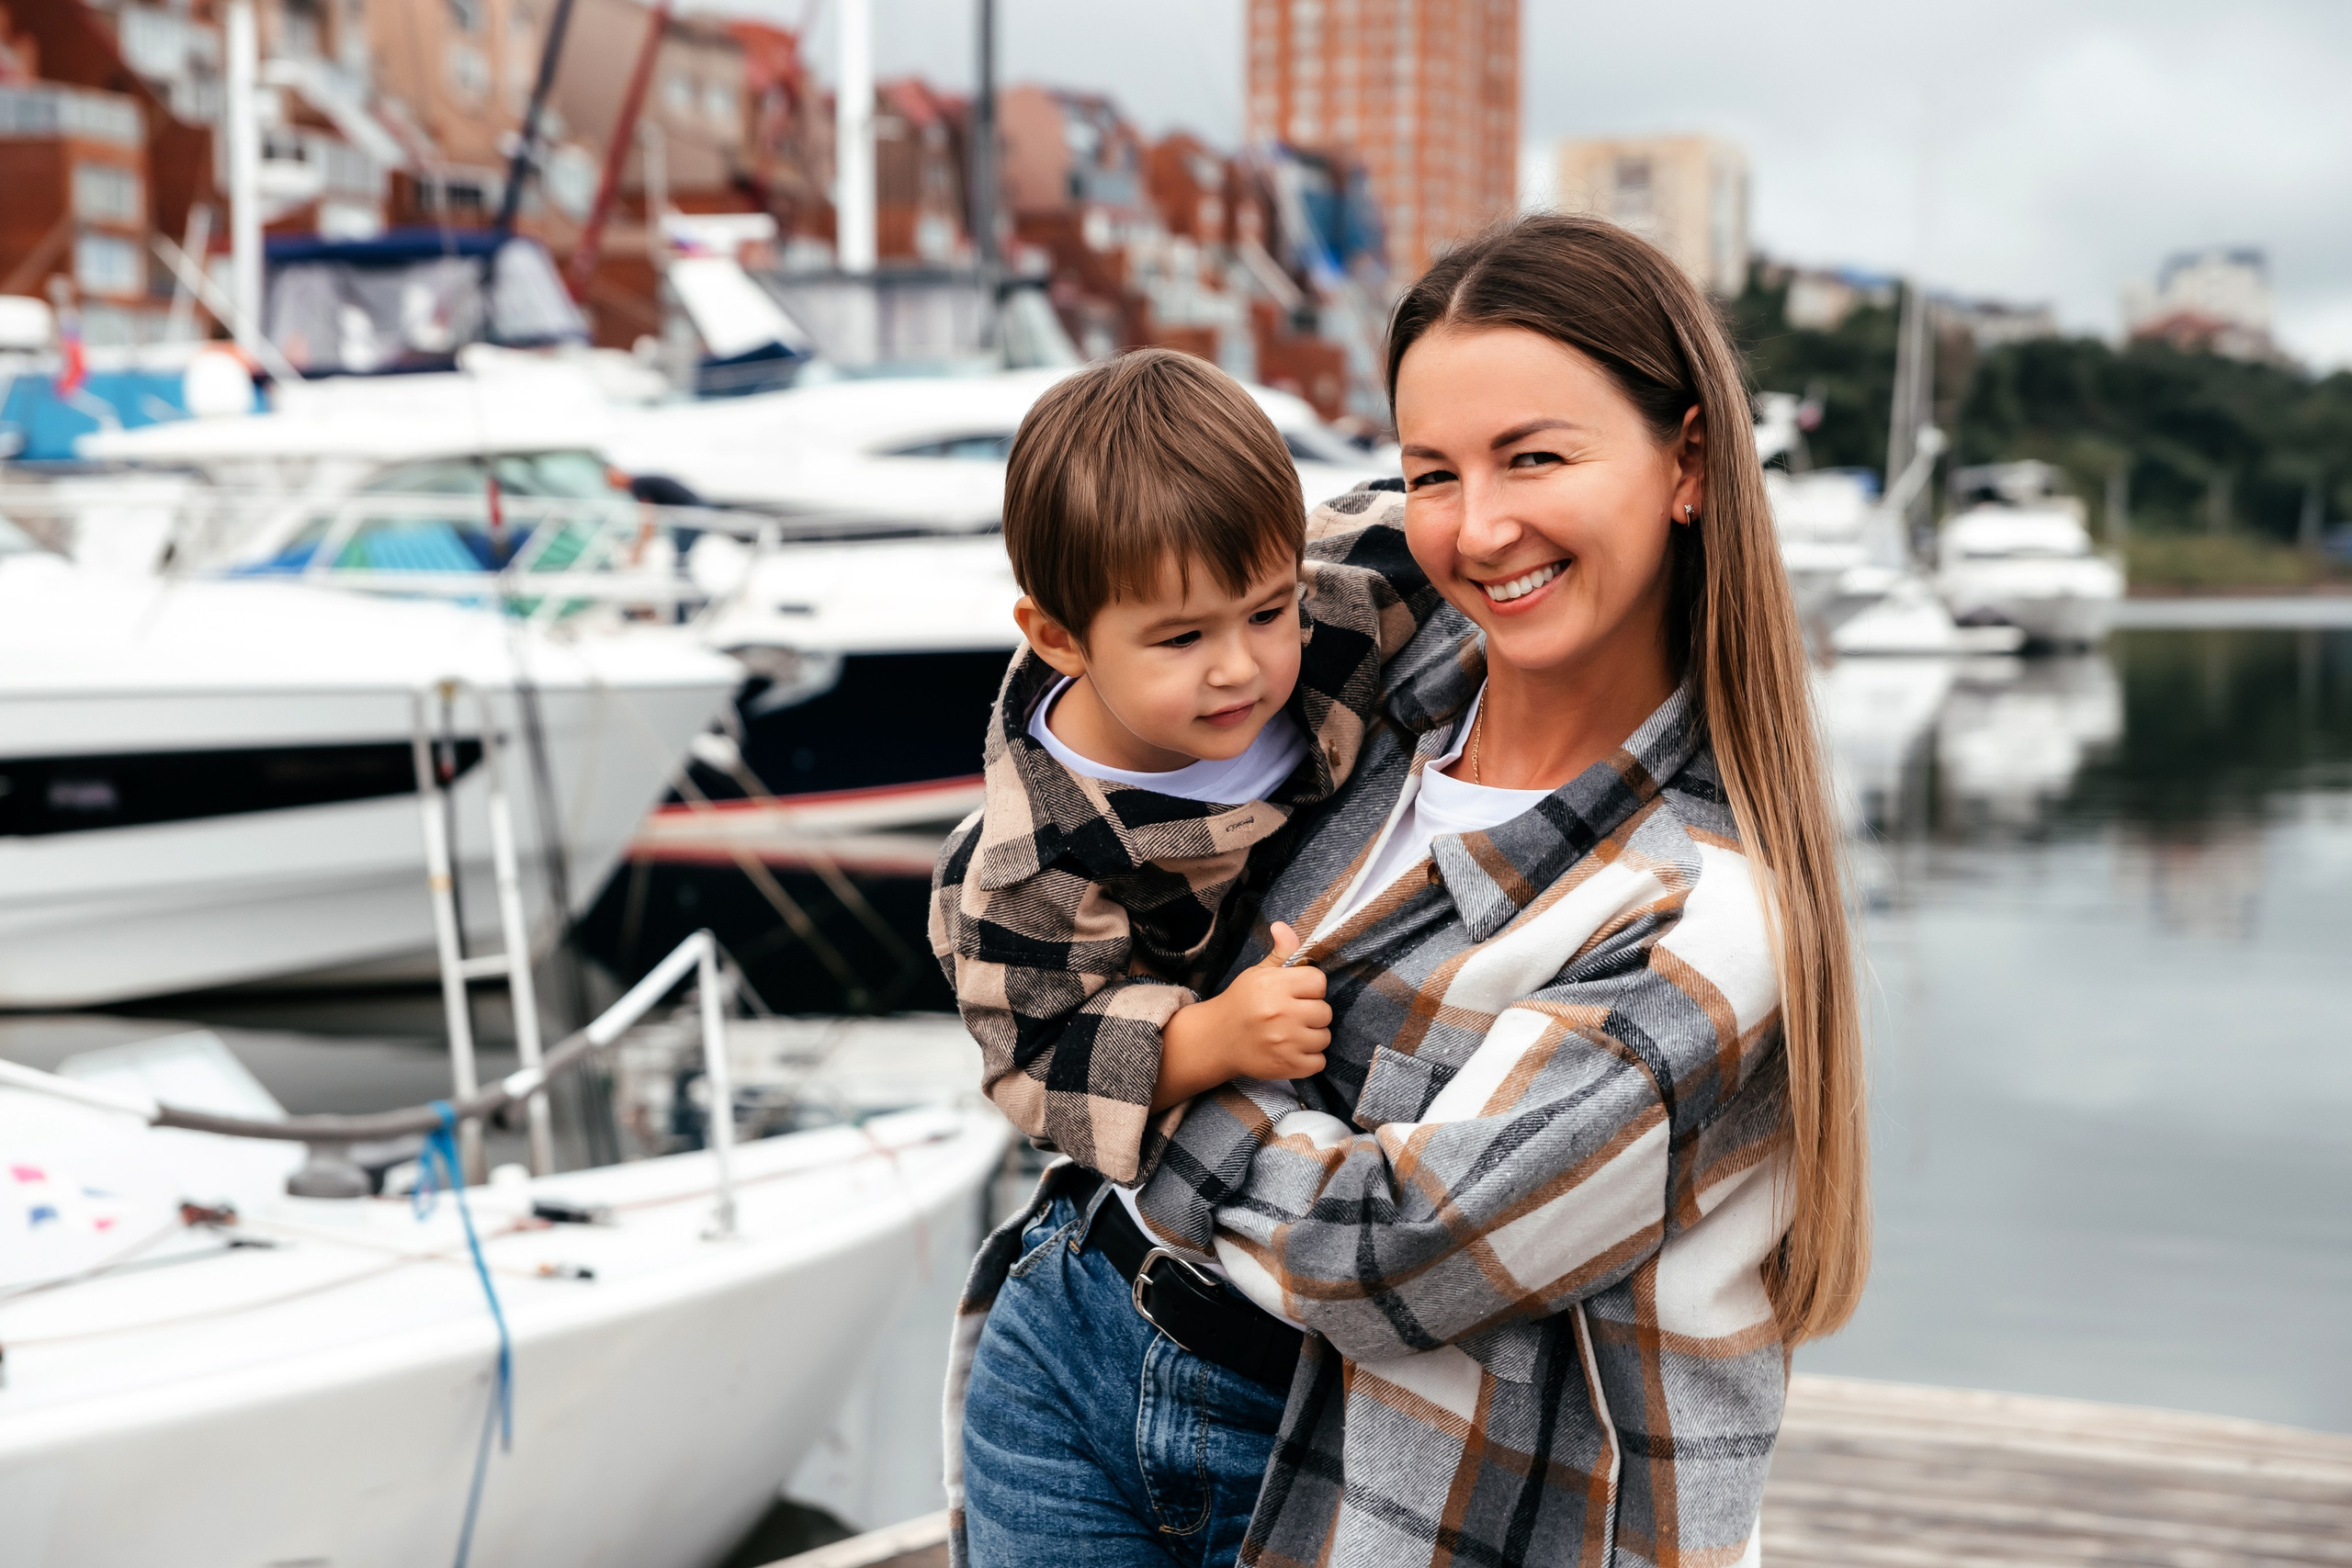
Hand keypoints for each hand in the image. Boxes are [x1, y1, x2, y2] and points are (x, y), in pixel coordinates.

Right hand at [1153, 922, 1330, 1109]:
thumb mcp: (1257, 974)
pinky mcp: (1286, 1066)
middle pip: (1325, 1011)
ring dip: (1313, 1036)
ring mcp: (1285, 1042)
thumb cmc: (1241, 1003)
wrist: (1216, 1039)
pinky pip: (1319, 1062)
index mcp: (1274, 986)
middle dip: (1312, 1012)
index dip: (1311, 987)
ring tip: (1293, 1033)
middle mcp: (1281, 1013)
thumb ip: (1280, 953)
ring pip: (1324, 1037)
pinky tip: (1293, 1050)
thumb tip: (1282, 926)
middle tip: (1293, 1015)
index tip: (1298, 993)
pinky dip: (1310, 1059)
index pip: (1319, 982)